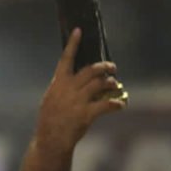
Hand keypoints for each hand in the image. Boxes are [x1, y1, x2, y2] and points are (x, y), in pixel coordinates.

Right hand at [35, 29, 123, 153]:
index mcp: (58, 83)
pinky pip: (106, 104)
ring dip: (111, 83)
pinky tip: (121, 105)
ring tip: (115, 85)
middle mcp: (68, 89)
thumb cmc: (50, 120)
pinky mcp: (86, 114)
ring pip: (100, 84)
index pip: (66, 59)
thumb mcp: (51, 99)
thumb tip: (77, 79)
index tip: (79, 30)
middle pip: (91, 70)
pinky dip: (116, 103)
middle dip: (105, 67)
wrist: (50, 139)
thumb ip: (63, 87)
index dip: (73, 44)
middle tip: (113, 68)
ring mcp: (77, 101)